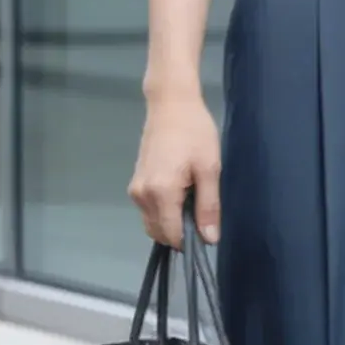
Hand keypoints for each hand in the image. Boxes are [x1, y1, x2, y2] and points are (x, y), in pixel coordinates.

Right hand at [130, 92, 221, 246]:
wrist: (170, 104)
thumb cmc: (194, 132)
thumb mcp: (209, 168)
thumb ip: (208, 206)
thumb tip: (210, 238)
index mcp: (160, 192)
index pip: (172, 235)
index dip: (191, 240)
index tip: (208, 230)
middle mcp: (142, 195)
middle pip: (159, 233)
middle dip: (180, 233)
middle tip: (200, 212)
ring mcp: (135, 189)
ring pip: (152, 223)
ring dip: (171, 223)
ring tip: (191, 199)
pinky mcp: (135, 183)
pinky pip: (148, 210)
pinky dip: (163, 212)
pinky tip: (179, 193)